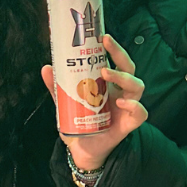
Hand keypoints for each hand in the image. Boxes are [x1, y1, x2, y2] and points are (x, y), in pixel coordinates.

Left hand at [41, 34, 146, 171]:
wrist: (82, 150)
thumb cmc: (78, 124)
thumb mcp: (64, 104)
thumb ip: (57, 88)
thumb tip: (46, 68)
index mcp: (108, 83)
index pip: (116, 60)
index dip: (113, 47)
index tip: (102, 35)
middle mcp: (120, 91)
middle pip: (129, 67)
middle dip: (119, 53)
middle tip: (106, 43)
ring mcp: (127, 107)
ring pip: (137, 86)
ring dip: (123, 76)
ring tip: (106, 73)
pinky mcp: (129, 124)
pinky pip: (141, 113)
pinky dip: (135, 106)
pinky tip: (122, 103)